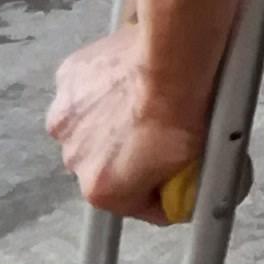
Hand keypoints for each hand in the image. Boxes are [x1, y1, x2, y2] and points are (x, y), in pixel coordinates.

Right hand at [47, 22, 204, 223]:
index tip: (173, 177)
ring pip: (92, 129)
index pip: (135, 204)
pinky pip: (87, 92)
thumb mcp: (197, 167)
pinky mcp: (68, 80)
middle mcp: (74, 159)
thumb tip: (187, 193)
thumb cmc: (184, 109)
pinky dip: (103, 89)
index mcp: (101, 190)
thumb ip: (181, 188)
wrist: (173, 60)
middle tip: (162, 134)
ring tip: (146, 103)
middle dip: (132, 156)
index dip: (160, 190)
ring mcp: (67, 118)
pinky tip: (131, 80)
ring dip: (113, 123)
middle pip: (107, 165)